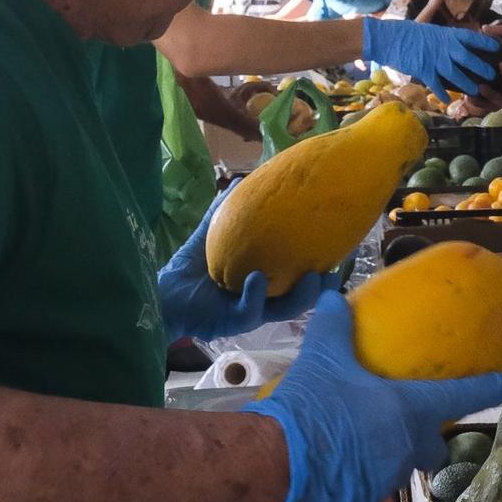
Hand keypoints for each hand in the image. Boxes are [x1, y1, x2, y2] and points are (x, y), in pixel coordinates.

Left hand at [156, 189, 330, 341]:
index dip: (318, 266)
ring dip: (300, 295)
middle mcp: (264, 300)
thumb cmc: (190, 268)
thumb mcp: (212, 235)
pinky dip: (256, 294)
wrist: (164, 294)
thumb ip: (226, 210)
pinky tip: (257, 278)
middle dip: (321, 287)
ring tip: (311, 276)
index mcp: (265, 282)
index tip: (337, 250)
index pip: (298, 277)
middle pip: (301, 297)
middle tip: (335, 269)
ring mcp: (251, 312)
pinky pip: (251, 311)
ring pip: (285, 310)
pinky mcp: (232, 322)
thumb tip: (240, 178)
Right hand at [242, 292, 501, 501]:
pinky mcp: (363, 499)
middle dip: (430, 438)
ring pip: (400, 466)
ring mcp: (387, 476)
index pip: (463, 396)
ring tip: (362, 440)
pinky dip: (360, 474)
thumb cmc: (311, 405)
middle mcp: (407, 446)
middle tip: (411, 424)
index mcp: (410, 410)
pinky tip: (337, 461)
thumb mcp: (322, 358)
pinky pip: (370, 485)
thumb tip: (333, 298)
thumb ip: (334, 326)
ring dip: (389, 454)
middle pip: (434, 446)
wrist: (275, 459)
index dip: (491, 389)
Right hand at [363, 17, 498, 98]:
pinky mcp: (424, 70)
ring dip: (466, 84)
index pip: (471, 37)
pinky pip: (436, 84)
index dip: (485, 42)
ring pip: (455, 74)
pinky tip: (448, 100)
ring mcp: (434, 59)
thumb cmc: (408, 30)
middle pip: (467, 58)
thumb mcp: (424, 17)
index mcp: (447, 34)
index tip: (497, 46)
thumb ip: (434, 6)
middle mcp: (444, 47)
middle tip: (493, 75)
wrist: (389, 39)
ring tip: (476, 91)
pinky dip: (442, 93)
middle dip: (481, 67)